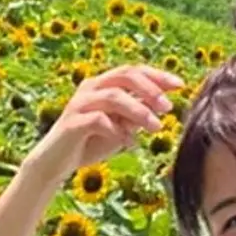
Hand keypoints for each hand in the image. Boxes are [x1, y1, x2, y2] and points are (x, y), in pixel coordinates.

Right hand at [41, 64, 184, 173]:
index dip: (157, 75)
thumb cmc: (88, 144)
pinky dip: (118, 130)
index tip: (180, 85)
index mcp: (102, 84)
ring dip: (139, 111)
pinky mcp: (72, 122)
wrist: (55, 163)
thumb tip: (160, 109)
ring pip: (114, 96)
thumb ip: (135, 117)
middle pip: (124, 75)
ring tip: (157, 128)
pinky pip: (99, 120)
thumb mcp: (119, 129)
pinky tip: (129, 144)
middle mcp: (90, 87)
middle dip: (150, 89)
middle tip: (167, 106)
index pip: (133, 71)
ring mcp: (80, 103)